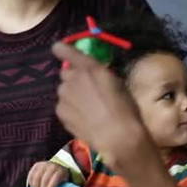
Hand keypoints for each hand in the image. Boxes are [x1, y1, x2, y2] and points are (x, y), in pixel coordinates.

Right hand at [27, 161, 68, 186]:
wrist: (57, 169)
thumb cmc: (60, 180)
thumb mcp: (64, 184)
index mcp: (61, 171)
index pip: (56, 178)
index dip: (51, 186)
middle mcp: (52, 166)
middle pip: (44, 178)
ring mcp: (43, 165)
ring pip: (36, 177)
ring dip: (36, 186)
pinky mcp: (36, 166)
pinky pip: (31, 175)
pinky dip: (31, 183)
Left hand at [52, 42, 154, 174]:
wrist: (117, 136)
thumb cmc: (126, 109)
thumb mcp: (118, 84)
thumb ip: (101, 75)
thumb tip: (94, 75)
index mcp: (90, 68)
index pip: (65, 50)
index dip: (62, 50)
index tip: (60, 50)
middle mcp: (74, 78)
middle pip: (66, 73)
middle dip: (74, 79)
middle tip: (88, 92)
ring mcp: (64, 95)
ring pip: (65, 90)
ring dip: (73, 95)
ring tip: (88, 109)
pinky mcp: (60, 111)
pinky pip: (63, 105)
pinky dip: (70, 110)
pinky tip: (84, 119)